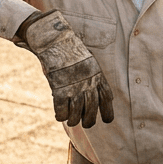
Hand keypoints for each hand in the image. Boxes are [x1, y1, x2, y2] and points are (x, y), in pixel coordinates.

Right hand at [22, 10, 114, 127]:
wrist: (54, 39)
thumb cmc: (69, 49)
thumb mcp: (86, 60)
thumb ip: (89, 76)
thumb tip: (91, 92)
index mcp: (96, 74)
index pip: (106, 96)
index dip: (108, 110)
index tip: (108, 120)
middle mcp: (87, 82)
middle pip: (92, 108)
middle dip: (90, 119)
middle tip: (87, 124)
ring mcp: (73, 86)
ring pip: (76, 112)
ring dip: (74, 120)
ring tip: (71, 121)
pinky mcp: (59, 88)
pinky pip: (62, 109)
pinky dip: (61, 115)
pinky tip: (59, 116)